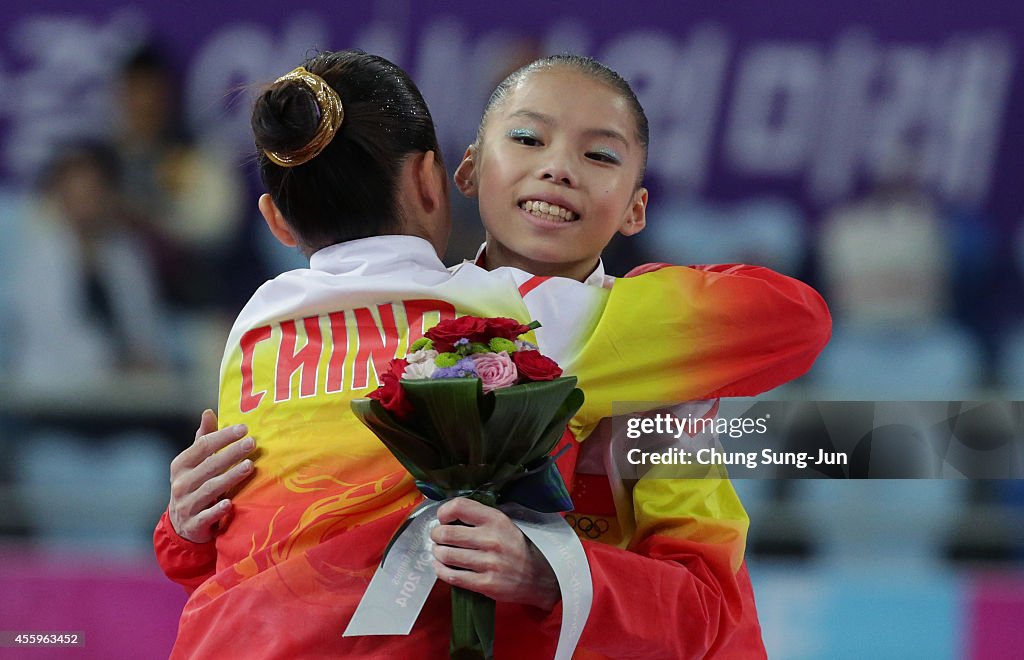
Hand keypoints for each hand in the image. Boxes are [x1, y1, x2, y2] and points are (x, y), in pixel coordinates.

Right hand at [167, 409, 255, 542]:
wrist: (182, 526)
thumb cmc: (194, 486)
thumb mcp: (194, 464)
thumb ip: (202, 439)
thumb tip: (208, 412)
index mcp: (180, 465)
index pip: (202, 446)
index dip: (223, 436)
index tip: (244, 428)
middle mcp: (180, 483)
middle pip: (209, 465)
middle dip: (231, 453)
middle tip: (252, 443)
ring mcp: (186, 504)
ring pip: (210, 488)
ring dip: (229, 477)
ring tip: (249, 466)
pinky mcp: (194, 524)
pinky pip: (206, 516)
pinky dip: (217, 510)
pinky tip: (230, 503)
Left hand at [430, 498, 559, 610]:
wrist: (540, 576)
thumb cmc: (517, 547)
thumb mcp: (505, 523)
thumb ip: (480, 517)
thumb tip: (449, 516)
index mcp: (496, 519)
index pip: (459, 506)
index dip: (444, 512)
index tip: (443, 518)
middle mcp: (491, 539)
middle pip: (446, 533)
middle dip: (436, 535)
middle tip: (438, 537)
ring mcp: (488, 563)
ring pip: (446, 555)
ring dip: (438, 553)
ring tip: (440, 552)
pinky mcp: (486, 584)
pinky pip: (452, 576)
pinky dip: (441, 571)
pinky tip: (442, 567)